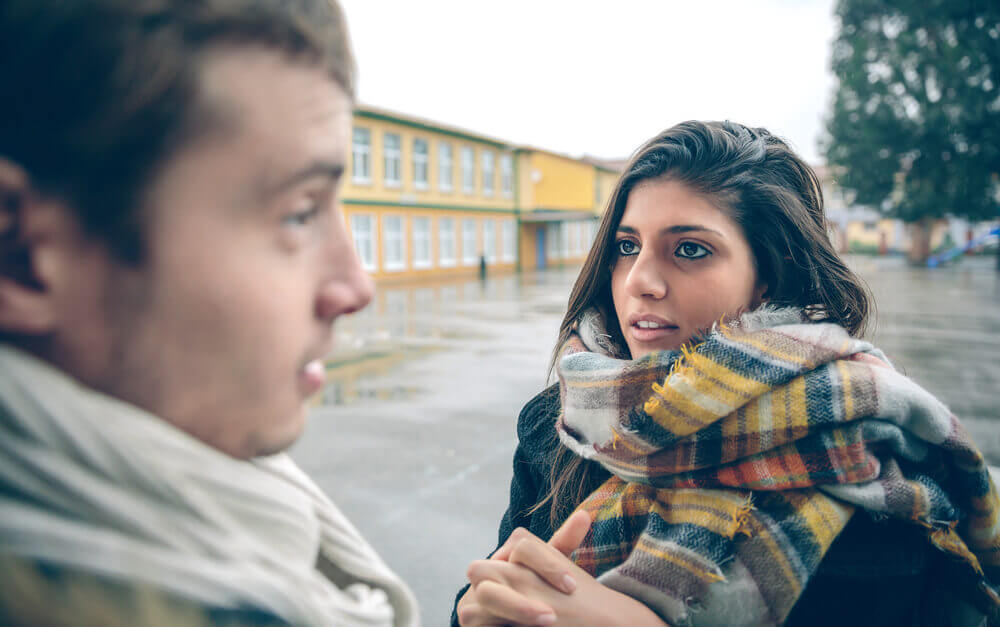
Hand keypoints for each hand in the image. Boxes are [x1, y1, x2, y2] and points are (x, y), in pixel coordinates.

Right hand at [456, 511, 590, 625]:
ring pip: (484, 595)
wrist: (519, 620)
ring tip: (545, 621)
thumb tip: (584, 514)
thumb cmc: (541, 592)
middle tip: (553, 614)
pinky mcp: (471, 619)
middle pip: (490, 568)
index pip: (522, 544)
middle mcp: (484, 572)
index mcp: (506, 555)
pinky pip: (476, 620)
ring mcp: (472, 597)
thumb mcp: (553, 571)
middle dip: (522, 595)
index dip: (547, 563)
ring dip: (515, 609)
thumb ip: (564, 544)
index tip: (571, 587)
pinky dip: (497, 624)